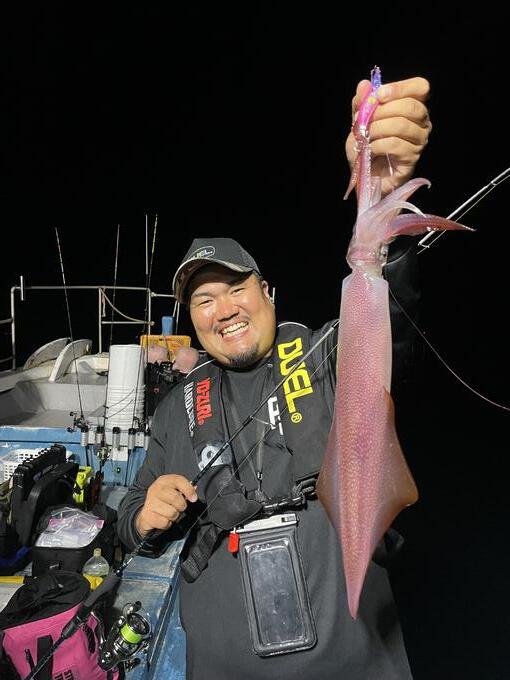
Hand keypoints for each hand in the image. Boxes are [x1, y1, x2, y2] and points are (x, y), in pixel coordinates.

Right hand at [135, 474, 197, 536]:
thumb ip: (185, 490)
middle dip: (182, 505)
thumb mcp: (174, 490)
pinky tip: (163, 518)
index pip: (179, 480)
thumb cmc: (165, 500)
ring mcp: (150, 502)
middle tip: (179, 507)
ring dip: (174, 516)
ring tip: (170, 513)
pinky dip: (167, 523)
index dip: (189, 490)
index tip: (194, 498)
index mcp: (163, 480)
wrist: (147, 512)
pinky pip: (164, 522)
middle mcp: (155, 489)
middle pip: (175, 498)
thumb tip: (194, 493)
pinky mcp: (147, 515)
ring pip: (172, 512)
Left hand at [345, 77, 431, 195]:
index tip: (380, 95)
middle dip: (383, 110)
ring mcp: (419, 141)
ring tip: (366, 136)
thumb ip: (362, 104)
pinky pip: (395, 144)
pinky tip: (371, 150)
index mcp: (413, 108)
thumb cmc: (367, 148)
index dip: (401, 88)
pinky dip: (378, 145)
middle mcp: (422, 123)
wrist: (366, 177)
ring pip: (402, 125)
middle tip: (366, 120)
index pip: (421, 87)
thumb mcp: (360, 123)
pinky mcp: (412, 158)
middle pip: (411, 106)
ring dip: (378, 128)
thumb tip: (364, 85)